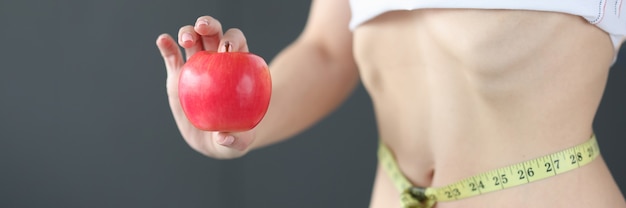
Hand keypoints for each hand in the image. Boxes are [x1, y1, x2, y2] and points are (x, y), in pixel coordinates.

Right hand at [156, 16, 254, 158]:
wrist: (216, 140)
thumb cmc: (236, 137)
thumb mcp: (241, 142)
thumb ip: (236, 141)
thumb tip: (224, 138)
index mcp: (237, 68)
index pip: (237, 43)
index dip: (233, 40)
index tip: (227, 50)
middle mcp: (216, 61)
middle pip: (213, 34)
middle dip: (209, 25)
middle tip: (203, 29)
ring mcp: (196, 66)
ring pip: (192, 40)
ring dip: (188, 32)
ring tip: (186, 39)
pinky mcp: (177, 75)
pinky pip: (171, 56)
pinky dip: (167, 45)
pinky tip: (163, 40)